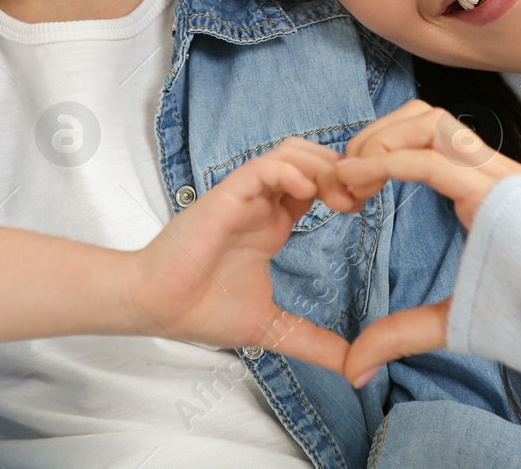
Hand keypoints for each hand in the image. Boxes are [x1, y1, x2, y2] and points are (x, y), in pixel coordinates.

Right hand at [126, 136, 351, 374]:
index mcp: (273, 224)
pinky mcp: (227, 196)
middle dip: (342, 171)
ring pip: (290, 152)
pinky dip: (289, 170)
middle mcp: (262, 204)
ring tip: (336, 195)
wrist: (157, 306)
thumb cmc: (202, 310)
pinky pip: (262, 167)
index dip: (346, 188)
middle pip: (312, 158)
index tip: (363, 208)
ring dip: (320, 165)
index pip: (318, 185)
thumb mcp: (273, 329)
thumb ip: (314, 342)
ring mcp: (245, 197)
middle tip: (358, 199)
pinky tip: (306, 190)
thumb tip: (354, 367)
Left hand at [325, 101, 520, 385]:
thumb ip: (400, 333)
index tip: (345, 190)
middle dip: (373, 136)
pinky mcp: (501, 193)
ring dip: (380, 141)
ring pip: (429, 121)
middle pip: (423, 115)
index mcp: (484, 188)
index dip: (377, 149)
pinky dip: (389, 163)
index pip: (425, 136)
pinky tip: (359, 183)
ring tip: (350, 180)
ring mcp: (500, 177)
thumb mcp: (449, 322)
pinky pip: (434, 160)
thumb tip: (355, 368)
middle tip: (342, 180)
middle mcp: (493, 172)